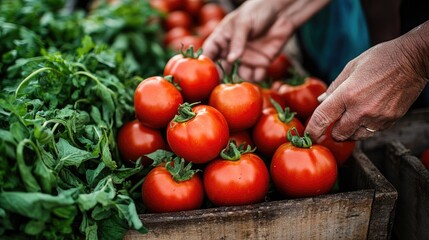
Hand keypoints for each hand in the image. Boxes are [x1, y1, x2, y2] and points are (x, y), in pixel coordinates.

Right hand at [202, 0, 329, 81]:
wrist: (283, 11)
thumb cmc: (258, 10)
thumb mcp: (244, 22)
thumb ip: (237, 41)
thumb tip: (231, 59)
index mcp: (223, 38)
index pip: (209, 53)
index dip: (206, 63)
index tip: (206, 72)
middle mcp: (233, 51)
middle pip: (222, 69)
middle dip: (222, 78)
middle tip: (223, 84)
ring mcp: (246, 58)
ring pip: (240, 75)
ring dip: (242, 78)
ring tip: (247, 73)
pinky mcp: (261, 63)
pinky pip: (256, 76)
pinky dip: (258, 76)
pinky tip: (262, 68)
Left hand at [305, 22, 428, 141]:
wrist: (413, 60)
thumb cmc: (381, 59)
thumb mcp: (351, 67)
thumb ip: (334, 87)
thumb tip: (321, 101)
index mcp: (347, 94)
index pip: (322, 119)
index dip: (312, 131)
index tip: (308, 136)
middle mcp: (360, 110)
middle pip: (338, 134)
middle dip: (332, 132)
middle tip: (332, 124)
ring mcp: (376, 118)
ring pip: (354, 137)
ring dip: (348, 132)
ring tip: (351, 118)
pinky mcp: (389, 121)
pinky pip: (370, 133)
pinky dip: (364, 129)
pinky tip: (366, 115)